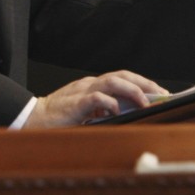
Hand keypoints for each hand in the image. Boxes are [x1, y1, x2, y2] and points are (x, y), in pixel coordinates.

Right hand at [23, 71, 167, 128]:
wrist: (33, 119)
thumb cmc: (60, 117)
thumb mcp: (87, 113)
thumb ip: (104, 110)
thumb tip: (131, 114)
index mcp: (94, 86)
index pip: (123, 78)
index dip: (143, 83)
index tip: (161, 93)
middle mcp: (90, 84)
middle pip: (122, 75)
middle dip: (144, 83)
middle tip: (162, 93)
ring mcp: (82, 91)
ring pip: (112, 82)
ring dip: (132, 90)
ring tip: (146, 102)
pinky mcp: (75, 103)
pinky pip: (95, 98)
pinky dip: (109, 103)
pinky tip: (117, 111)